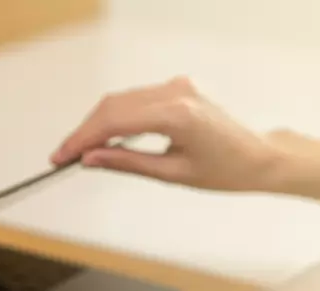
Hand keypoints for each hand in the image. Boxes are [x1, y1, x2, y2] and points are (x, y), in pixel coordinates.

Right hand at [51, 77, 281, 192]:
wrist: (257, 157)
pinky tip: (103, 137)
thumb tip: (92, 160)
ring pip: (120, 101)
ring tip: (79, 150)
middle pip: (113, 106)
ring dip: (96, 124)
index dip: (83, 139)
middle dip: (85, 132)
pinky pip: (135, 99)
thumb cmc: (225, 169)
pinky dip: (114, 117)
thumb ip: (127, 163)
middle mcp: (175, 93)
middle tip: (63, 156)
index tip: (62, 156)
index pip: (115, 122)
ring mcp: (176, 87)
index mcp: (177, 114)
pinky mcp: (176, 89)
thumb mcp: (172, 174)